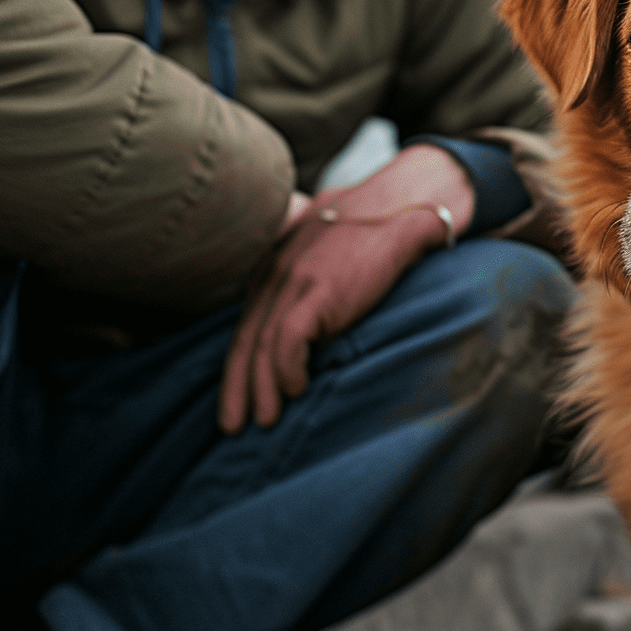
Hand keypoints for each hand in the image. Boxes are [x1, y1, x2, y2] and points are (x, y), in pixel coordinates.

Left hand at [219, 144, 474, 432]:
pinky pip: (289, 339)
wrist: (400, 205)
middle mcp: (275, 274)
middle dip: (235, 386)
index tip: (235, 399)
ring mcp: (294, 280)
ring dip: (260, 388)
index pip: (247, 324)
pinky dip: (287, 369)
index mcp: (273, 267)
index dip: (238, 365)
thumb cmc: (369, 229)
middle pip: (245, 339)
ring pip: (262, 345)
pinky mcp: (317, 289)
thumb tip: (317, 324)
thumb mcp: (326, 251)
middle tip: (231, 425)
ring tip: (263, 420)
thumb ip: (311, 279)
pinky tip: (296, 387)